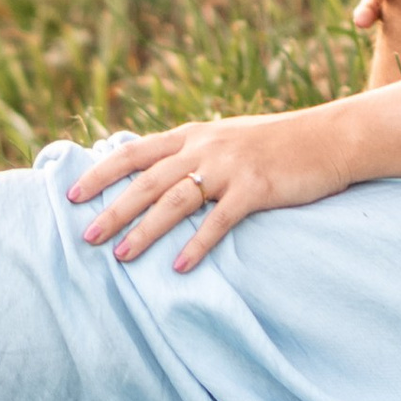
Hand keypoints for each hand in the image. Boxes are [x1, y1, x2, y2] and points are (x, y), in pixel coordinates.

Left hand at [69, 106, 352, 271]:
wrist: (330, 138)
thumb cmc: (276, 144)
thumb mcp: (227, 139)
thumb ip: (192, 153)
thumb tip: (153, 177)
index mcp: (194, 134)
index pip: (135, 151)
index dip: (101, 173)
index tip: (70, 195)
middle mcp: (205, 146)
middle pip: (147, 180)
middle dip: (113, 209)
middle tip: (84, 237)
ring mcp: (230, 166)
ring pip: (176, 199)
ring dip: (146, 230)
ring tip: (121, 257)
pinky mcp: (256, 188)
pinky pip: (219, 219)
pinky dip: (198, 243)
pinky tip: (180, 267)